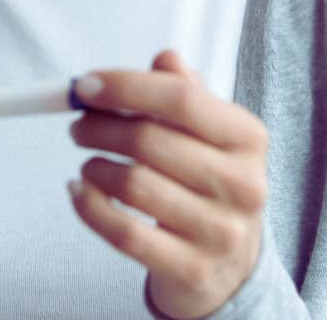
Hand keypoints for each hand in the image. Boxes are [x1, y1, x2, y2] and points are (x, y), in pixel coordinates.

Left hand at [67, 50, 267, 319]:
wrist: (231, 262)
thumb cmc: (209, 178)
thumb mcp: (208, 130)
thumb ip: (183, 91)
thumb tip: (165, 57)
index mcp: (248, 137)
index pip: (180, 98)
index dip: (125, 86)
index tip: (84, 86)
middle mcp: (243, 184)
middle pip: (149, 140)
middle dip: (99, 127)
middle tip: (78, 125)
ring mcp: (221, 232)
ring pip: (133, 186)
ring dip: (95, 167)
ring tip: (89, 161)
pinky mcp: (193, 270)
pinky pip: (124, 233)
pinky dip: (90, 207)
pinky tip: (80, 191)